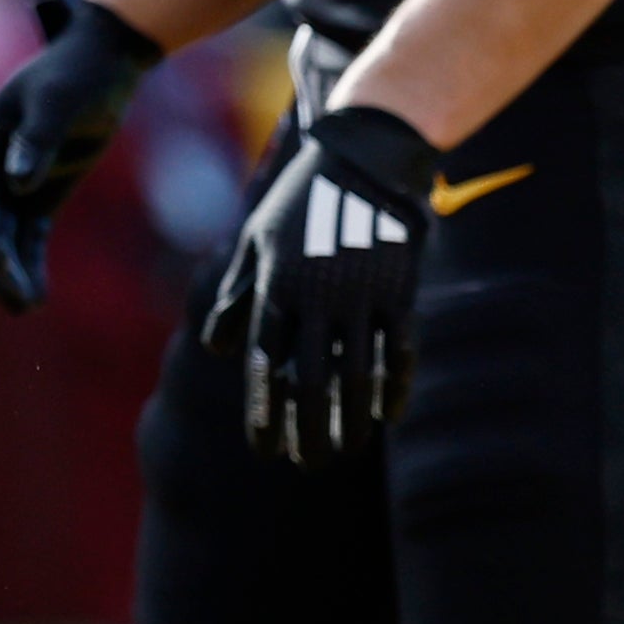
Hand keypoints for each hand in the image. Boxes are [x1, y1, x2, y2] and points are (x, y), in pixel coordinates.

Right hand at [0, 0, 165, 310]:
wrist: (105, 64)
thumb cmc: (78, 74)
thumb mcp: (59, 100)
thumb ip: (37, 140)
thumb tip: (16, 183)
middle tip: (17, 297)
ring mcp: (14, 180)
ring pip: (4, 235)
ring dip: (11, 271)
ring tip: (28, 308)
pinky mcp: (40, 193)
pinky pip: (29, 235)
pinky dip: (31, 263)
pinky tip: (38, 295)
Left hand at [202, 102, 437, 468]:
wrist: (366, 158)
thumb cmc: (300, 202)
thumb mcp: (256, 240)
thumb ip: (238, 296)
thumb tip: (222, 352)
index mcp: (277, 285)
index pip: (266, 362)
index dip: (264, 408)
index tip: (262, 448)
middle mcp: (318, 296)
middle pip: (312, 380)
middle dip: (307, 428)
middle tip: (305, 464)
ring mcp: (364, 295)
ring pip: (358, 374)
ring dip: (350, 420)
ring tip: (342, 452)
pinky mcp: (402, 291)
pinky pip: (399, 351)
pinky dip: (395, 386)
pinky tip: (386, 417)